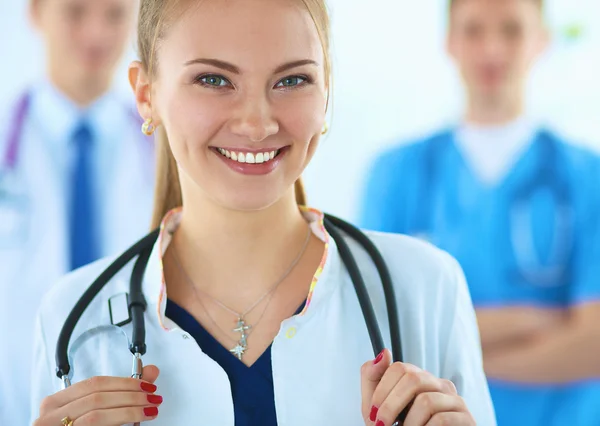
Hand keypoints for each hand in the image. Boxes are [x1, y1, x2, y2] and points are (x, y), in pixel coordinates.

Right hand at [33, 365, 161, 425]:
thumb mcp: (98, 410)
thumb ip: (123, 391)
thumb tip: (152, 370)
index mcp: (55, 403)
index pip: (94, 383)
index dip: (124, 382)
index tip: (148, 385)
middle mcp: (49, 417)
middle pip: (97, 398)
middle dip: (130, 395)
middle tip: (153, 397)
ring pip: (96, 416)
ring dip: (129, 411)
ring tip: (150, 410)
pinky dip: (118, 423)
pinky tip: (137, 422)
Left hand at [361, 350, 474, 425]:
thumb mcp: (379, 407)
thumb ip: (373, 378)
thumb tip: (384, 352)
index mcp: (419, 378)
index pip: (399, 367)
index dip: (382, 390)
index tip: (373, 413)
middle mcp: (439, 384)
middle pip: (413, 378)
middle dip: (391, 406)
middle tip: (382, 425)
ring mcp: (455, 400)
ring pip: (426, 401)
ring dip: (409, 423)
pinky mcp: (467, 419)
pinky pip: (441, 419)